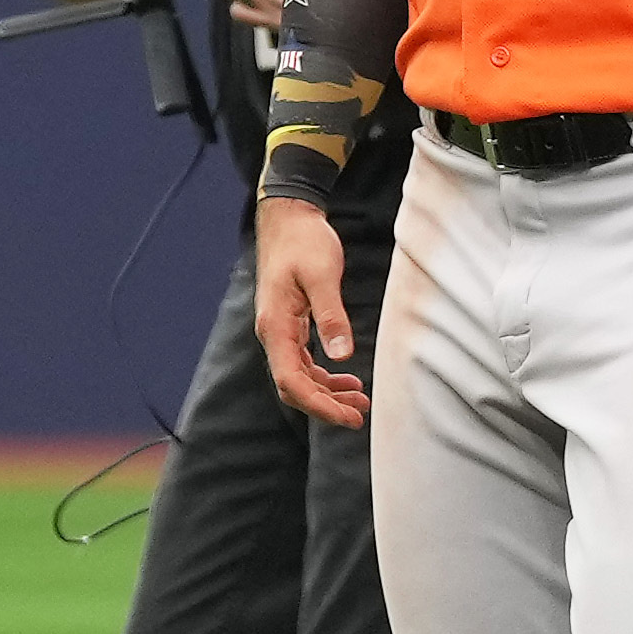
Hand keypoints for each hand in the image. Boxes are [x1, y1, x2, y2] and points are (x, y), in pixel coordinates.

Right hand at [254, 196, 366, 427]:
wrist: (288, 216)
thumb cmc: (304, 241)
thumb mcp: (323, 275)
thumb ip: (332, 316)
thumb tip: (343, 356)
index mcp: (276, 326)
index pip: (291, 381)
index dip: (319, 405)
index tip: (348, 417)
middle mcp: (273, 333)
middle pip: (294, 387)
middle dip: (325, 406)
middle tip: (359, 416)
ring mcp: (280, 330)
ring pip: (299, 376)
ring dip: (327, 393)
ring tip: (359, 401)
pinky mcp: (290, 324)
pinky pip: (303, 362)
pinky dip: (324, 375)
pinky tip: (346, 378)